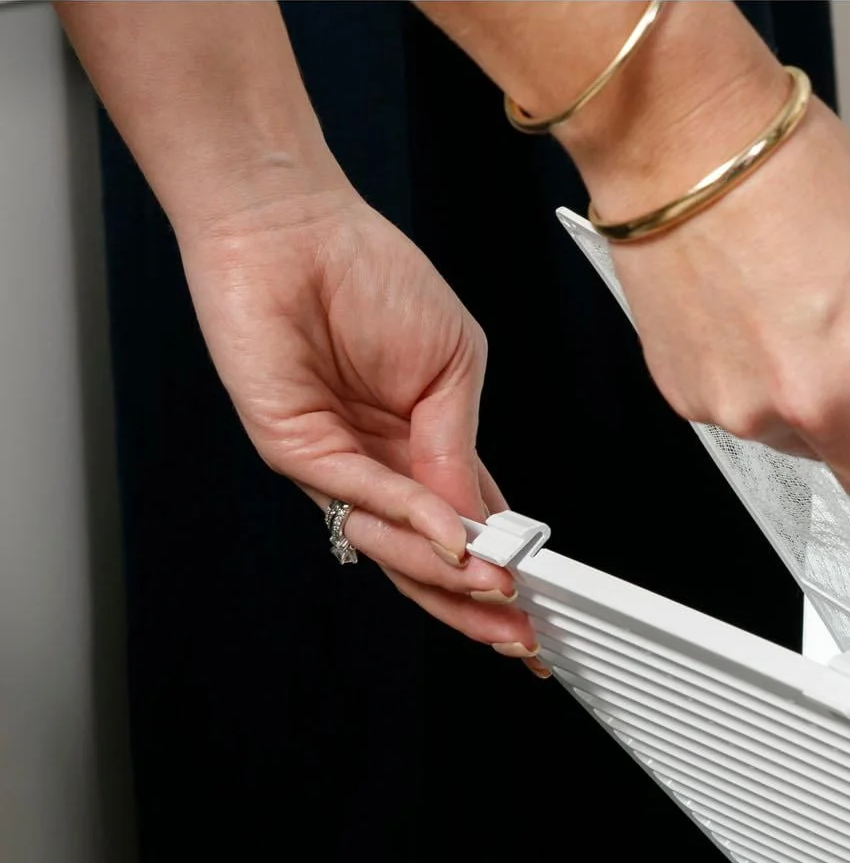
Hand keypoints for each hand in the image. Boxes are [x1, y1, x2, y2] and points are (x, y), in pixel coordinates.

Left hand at [180, 186, 543, 667]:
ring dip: (447, 576)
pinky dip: (409, 521)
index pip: (470, 531)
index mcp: (424, 449)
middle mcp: (380, 468)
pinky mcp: (294, 449)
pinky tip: (449, 533)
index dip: (506, 573)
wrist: (293, 227)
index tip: (544, 606)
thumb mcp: (453, 367)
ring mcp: (336, 465)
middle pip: (429, 562)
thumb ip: (462, 448)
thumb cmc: (369, 274)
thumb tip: (478, 523)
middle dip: (477, 606)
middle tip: (522, 635)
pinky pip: (360, 498)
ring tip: (496, 585)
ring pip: (394, 546)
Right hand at [417, 1, 849, 569]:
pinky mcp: (698, 405)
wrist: (692, 143)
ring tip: (812, 320)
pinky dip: (771, 389)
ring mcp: (754, 415)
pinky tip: (766, 321)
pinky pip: (756, 421)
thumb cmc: (806, 178)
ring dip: (830, 413)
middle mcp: (824, 410)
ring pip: (816, 453)